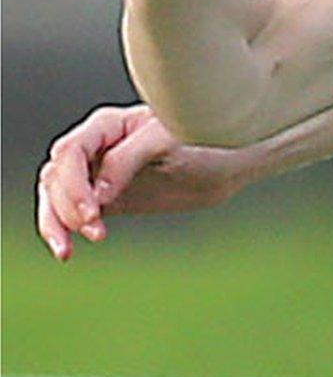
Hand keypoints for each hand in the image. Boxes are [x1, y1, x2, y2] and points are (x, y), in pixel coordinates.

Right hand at [35, 104, 255, 260]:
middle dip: (66, 205)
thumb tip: (96, 195)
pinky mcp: (107, 198)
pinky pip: (73, 213)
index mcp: (109, 125)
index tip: (94, 210)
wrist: (232, 158)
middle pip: (57, 175)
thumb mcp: (169, 141)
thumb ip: (128, 160)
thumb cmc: (204, 137)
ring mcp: (98, 173)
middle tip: (93, 230)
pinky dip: (65, 230)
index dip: (74, 183)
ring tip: (67, 250)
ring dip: (56, 222)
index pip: (71, 152)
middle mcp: (96, 147)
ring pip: (56, 196)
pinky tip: (69, 250)